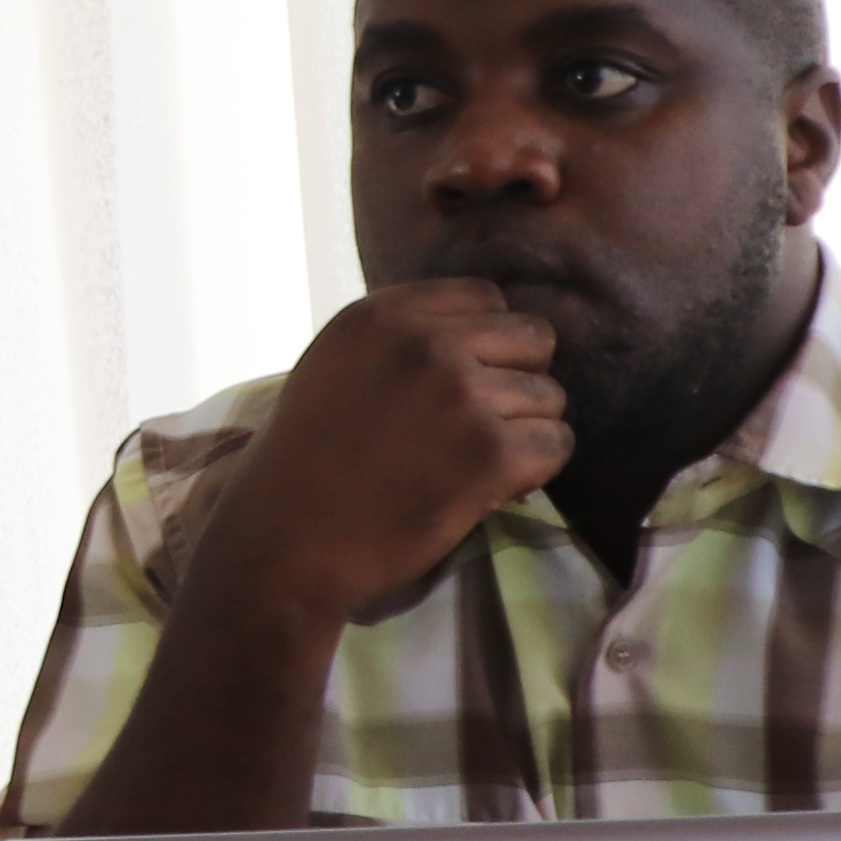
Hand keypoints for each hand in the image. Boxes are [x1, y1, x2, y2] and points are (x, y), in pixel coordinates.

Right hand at [171, 281, 567, 637]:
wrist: (284, 544)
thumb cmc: (303, 464)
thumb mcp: (335, 367)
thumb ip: (398, 340)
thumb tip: (479, 334)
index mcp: (380, 316)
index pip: (485, 297)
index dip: (488, 342)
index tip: (467, 381)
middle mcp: (425, 343)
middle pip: (531, 339)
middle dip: (518, 380)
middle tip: (484, 423)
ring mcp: (461, 396)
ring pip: (549, 397)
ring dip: (525, 432)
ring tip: (478, 463)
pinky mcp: (490, 453)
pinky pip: (556, 445)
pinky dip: (535, 471)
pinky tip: (496, 487)